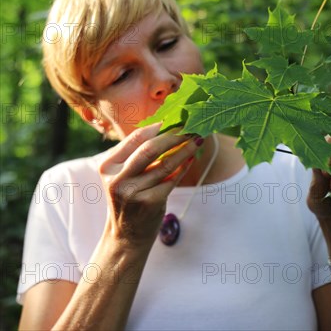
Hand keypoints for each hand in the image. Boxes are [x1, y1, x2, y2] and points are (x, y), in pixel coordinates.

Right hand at [98, 122, 199, 249]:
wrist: (127, 235)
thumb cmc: (130, 196)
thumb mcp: (124, 174)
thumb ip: (138, 152)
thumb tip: (167, 124)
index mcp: (108, 166)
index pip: (136, 138)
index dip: (158, 126)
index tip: (174, 119)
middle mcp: (118, 179)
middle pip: (150, 148)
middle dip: (173, 135)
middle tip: (190, 126)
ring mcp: (133, 193)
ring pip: (166, 163)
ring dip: (185, 149)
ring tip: (197, 138)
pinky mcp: (150, 203)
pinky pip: (173, 179)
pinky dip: (184, 165)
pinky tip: (192, 157)